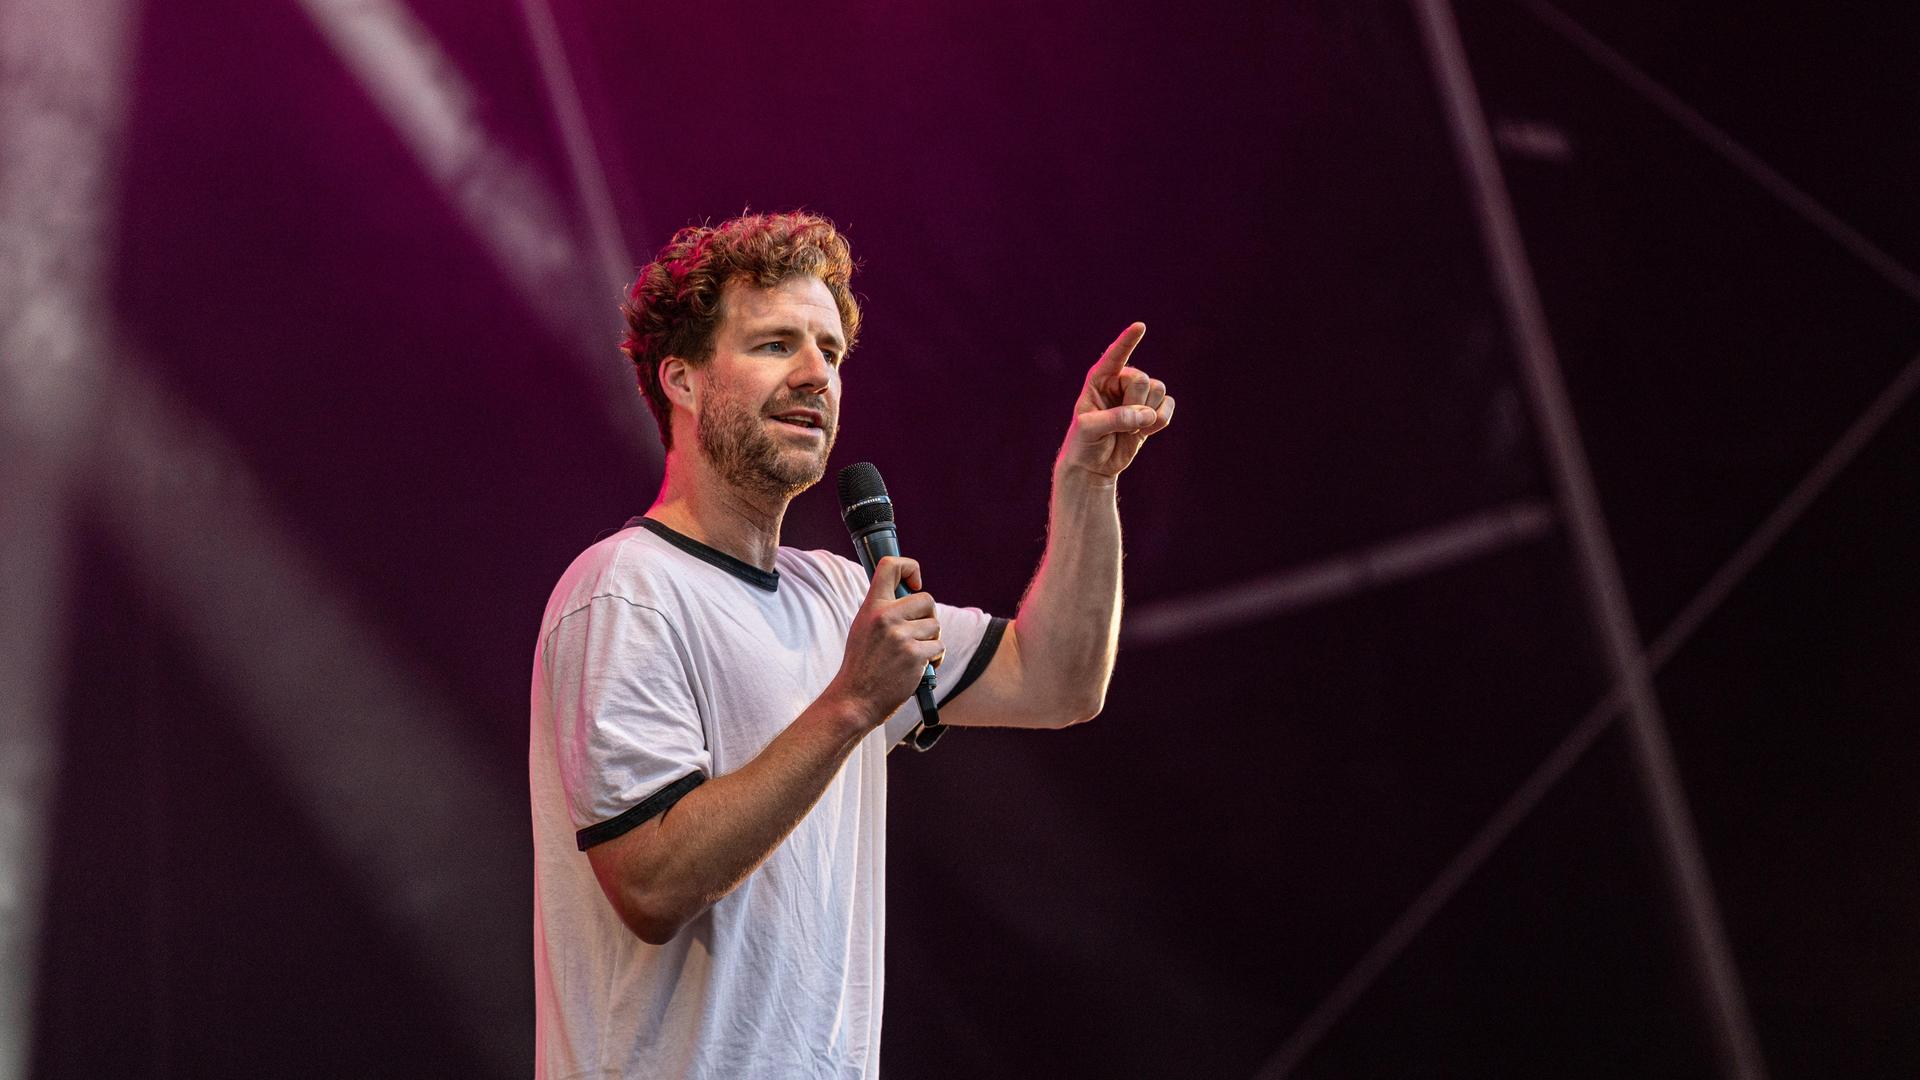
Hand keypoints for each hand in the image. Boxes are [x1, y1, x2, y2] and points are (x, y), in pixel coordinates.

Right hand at [827, 556, 944, 727]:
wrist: (855, 699)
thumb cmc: (862, 665)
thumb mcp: (863, 627)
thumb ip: (882, 610)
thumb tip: (910, 593)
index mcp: (871, 606)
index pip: (890, 566)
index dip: (910, 567)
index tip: (915, 582)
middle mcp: (886, 616)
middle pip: (927, 599)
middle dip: (928, 616)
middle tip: (918, 632)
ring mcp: (901, 636)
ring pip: (935, 625)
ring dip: (931, 640)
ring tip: (914, 653)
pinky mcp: (915, 655)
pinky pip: (939, 647)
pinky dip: (935, 658)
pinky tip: (920, 667)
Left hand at [1058, 322, 1174, 479]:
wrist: (1093, 465)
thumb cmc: (1083, 443)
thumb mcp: (1089, 429)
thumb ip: (1115, 419)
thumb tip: (1145, 416)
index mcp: (1099, 378)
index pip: (1115, 355)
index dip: (1128, 341)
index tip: (1140, 326)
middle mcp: (1120, 382)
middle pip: (1143, 379)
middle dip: (1135, 404)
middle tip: (1119, 422)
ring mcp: (1138, 396)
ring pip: (1159, 390)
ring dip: (1147, 415)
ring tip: (1128, 429)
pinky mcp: (1151, 411)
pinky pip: (1169, 406)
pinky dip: (1160, 421)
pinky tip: (1144, 432)